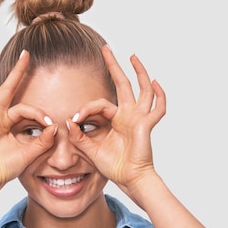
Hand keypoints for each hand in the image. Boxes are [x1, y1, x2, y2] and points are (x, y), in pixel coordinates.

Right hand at [0, 50, 55, 194]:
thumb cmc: (5, 168)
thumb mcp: (29, 153)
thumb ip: (42, 141)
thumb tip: (55, 127)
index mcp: (8, 122)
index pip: (25, 108)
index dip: (39, 114)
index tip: (51, 124)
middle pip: (6, 88)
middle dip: (16, 71)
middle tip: (26, 54)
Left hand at [68, 45, 165, 195]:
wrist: (129, 179)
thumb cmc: (113, 166)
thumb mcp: (90, 150)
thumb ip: (78, 137)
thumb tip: (68, 123)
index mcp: (116, 120)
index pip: (100, 104)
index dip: (85, 109)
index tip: (73, 119)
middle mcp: (128, 115)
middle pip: (122, 84)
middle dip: (114, 66)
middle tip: (105, 49)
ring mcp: (139, 118)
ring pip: (142, 90)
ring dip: (139, 72)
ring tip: (132, 57)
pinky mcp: (147, 125)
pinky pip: (157, 109)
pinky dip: (160, 96)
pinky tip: (155, 82)